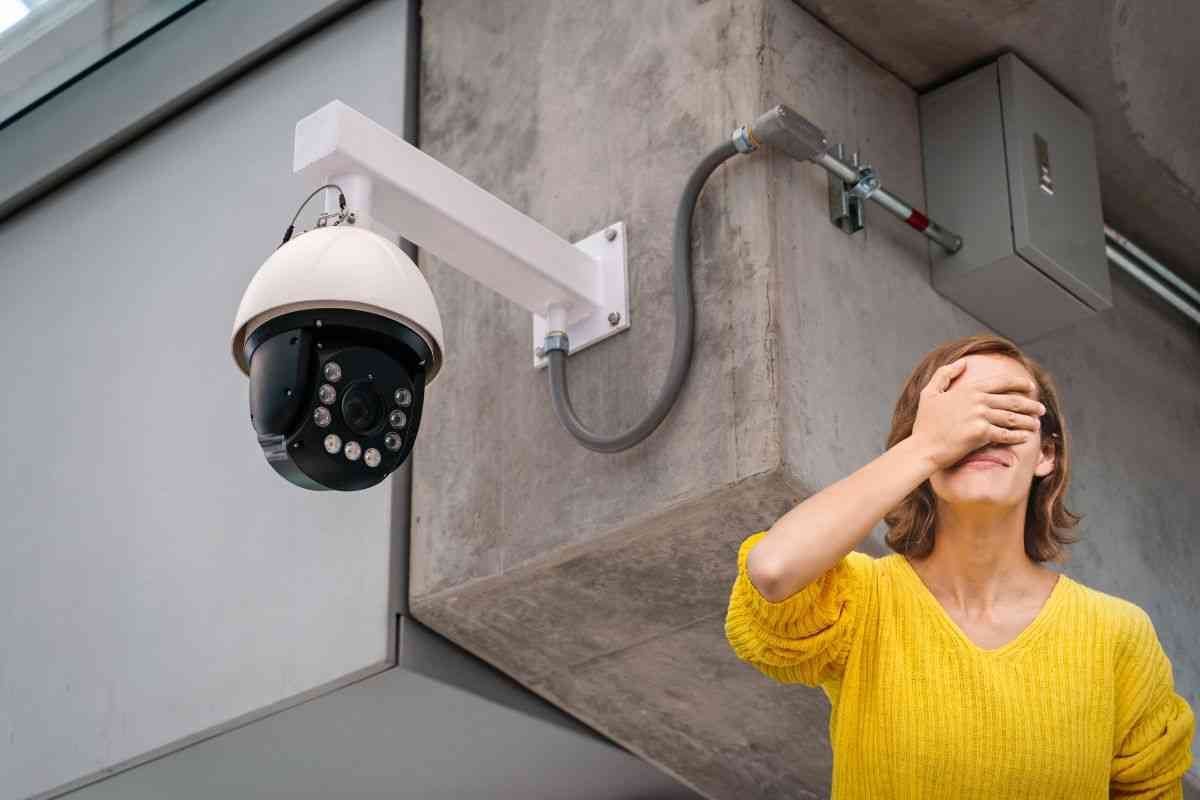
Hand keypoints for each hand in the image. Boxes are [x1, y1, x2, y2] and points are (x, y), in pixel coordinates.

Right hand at [911, 358, 1045, 470]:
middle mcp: (977, 400)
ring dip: (1028, 421)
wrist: (923, 448)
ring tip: (1036, 423)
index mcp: (968, 389)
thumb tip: (962, 362)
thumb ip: (944, 374)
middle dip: (1030, 404)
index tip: (1030, 387)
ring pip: (1012, 417)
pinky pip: (1006, 434)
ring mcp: (980, 417)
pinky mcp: (981, 434)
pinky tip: (1025, 437)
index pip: (1002, 382)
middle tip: (1041, 409)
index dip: (1020, 383)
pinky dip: (1018, 436)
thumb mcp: (929, 393)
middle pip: (1012, 400)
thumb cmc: (925, 423)